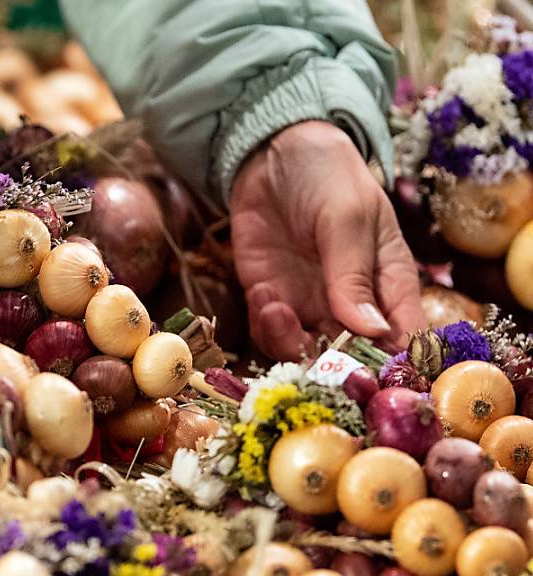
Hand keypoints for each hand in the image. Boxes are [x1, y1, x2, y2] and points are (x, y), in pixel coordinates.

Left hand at [230, 121, 423, 359]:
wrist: (273, 152)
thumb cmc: (329, 176)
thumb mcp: (348, 218)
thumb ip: (354, 275)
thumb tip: (370, 331)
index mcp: (389, 284)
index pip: (401, 338)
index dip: (390, 364)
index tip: (371, 372)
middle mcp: (351, 303)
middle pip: (350, 358)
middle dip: (331, 366)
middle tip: (310, 349)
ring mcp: (308, 303)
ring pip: (304, 353)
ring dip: (289, 344)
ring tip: (275, 307)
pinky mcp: (269, 297)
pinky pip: (268, 331)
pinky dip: (263, 324)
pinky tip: (261, 293)